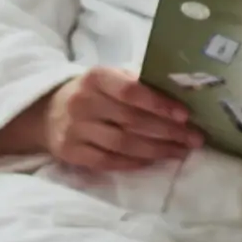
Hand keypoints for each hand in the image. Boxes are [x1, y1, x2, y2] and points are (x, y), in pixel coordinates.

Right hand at [0, 66, 200, 177]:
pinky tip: (153, 161)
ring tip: (180, 152)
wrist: (47, 113)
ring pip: (123, 144)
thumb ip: (135, 83)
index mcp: (95, 78)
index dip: (160, 103)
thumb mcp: (107, 79)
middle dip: (168, 131)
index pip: (131, 90)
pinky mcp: (71, 152)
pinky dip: (134, 163)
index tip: (185, 115)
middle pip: (132, 120)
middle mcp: (83, 102)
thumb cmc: (90, 94)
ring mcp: (75, 130)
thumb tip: (179, 93)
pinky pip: (108, 161)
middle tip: (195, 139)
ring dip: (157, 150)